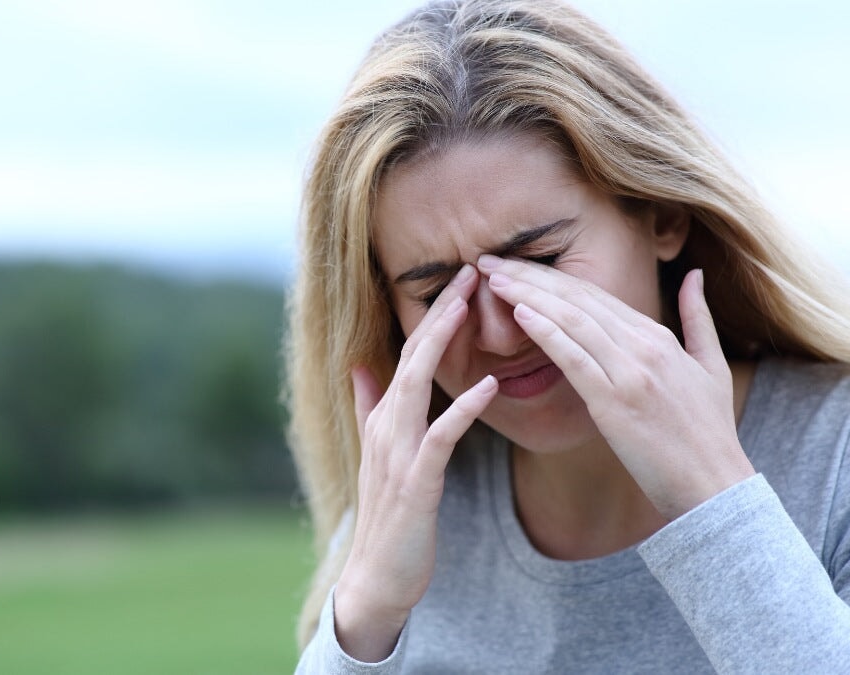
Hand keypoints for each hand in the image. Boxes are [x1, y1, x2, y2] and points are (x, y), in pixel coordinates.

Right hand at [335, 263, 498, 661]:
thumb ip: (369, 409)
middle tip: (471, 270)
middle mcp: (386, 429)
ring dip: (443, 343)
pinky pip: (439, 438)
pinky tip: (488, 385)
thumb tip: (361, 367)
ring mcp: (397, 455)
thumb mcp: (378, 456)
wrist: (378, 579)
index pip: (409, 354)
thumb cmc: (389, 519)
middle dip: (440, 312)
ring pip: (417, 385)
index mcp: (384, 420)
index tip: (463, 280)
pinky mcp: (415, 484)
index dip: (434, 315)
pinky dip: (462, 409)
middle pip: (412, 357)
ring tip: (470, 305)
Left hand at [477, 254, 754, 519]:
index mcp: (658, 337)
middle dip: (529, 275)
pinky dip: (545, 331)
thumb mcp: (712, 366)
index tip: (517, 264)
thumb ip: (699, 318)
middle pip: (577, 298)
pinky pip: (574, 357)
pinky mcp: (614, 402)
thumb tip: (695, 274)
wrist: (716, 485)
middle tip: (489, 260)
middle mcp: (644, 346)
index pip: (594, 295)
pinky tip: (518, 312)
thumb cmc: (710, 434)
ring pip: (571, 320)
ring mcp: (630, 372)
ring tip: (490, 277)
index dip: (552, 276)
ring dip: (526, 294)